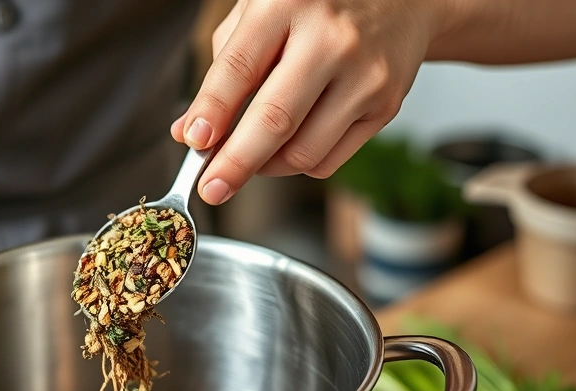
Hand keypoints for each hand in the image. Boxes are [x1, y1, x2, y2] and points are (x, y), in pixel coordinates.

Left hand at [172, 0, 446, 204]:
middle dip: (234, 164)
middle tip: (211, 187)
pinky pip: (328, 159)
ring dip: (265, 168)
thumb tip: (190, 129)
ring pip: (302, 152)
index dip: (212, 113)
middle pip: (275, 120)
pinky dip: (297, 165)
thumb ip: (224, 67)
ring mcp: (364, 76)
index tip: (193, 143)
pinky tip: (284, 149)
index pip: (239, 68)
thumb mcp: (261, 12)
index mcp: (288, 4)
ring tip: (248, 159)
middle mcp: (331, 39)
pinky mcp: (385, 106)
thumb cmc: (318, 3)